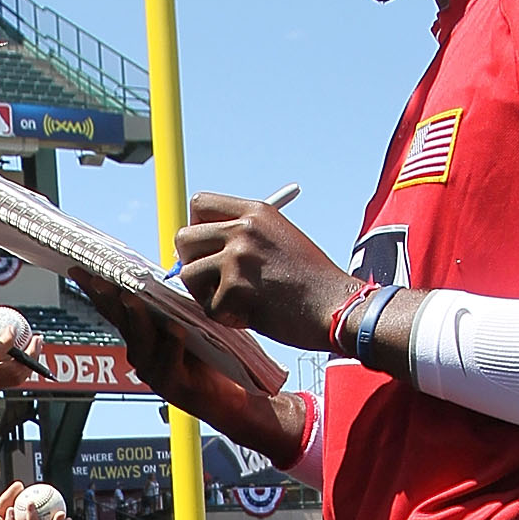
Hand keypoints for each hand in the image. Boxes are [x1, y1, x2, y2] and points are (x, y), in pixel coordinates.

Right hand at [101, 279, 303, 457]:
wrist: (235, 398)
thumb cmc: (212, 358)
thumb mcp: (190, 323)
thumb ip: (173, 304)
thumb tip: (169, 270)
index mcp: (142, 338)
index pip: (115, 310)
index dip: (96, 291)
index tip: (79, 269)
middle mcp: (142, 356)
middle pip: (120, 323)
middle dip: (107, 299)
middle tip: (97, 277)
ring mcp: (155, 373)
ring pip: (141, 342)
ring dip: (136, 318)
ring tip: (131, 296)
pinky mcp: (175, 387)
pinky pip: (170, 361)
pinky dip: (172, 343)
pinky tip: (174, 327)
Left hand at [174, 190, 352, 349]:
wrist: (334, 306)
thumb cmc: (309, 280)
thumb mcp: (279, 238)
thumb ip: (242, 236)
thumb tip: (200, 248)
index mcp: (255, 212)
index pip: (200, 203)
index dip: (195, 226)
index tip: (204, 246)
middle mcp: (243, 229)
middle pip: (184, 237)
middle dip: (190, 261)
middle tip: (209, 280)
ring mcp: (237, 258)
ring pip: (188, 273)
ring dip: (205, 292)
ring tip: (235, 300)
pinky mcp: (234, 290)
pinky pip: (208, 306)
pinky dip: (225, 316)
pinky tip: (251, 314)